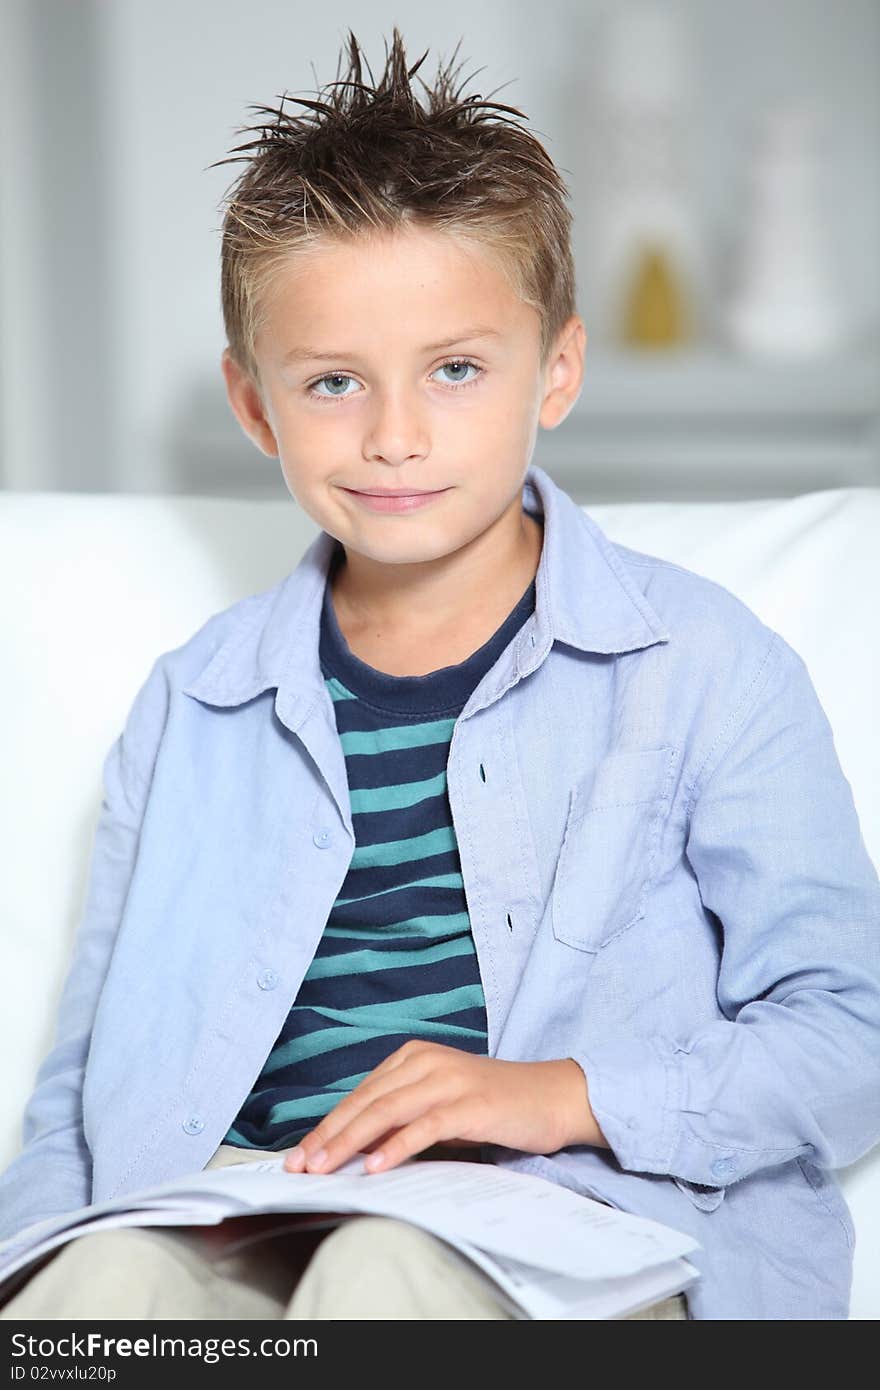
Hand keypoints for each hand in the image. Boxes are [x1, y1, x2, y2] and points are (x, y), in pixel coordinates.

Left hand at [281, 1042, 603, 1175]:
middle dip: (329, 1137)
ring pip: (386, 1111)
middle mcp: (427, 1061)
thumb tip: (353, 1149)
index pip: (360, 1095)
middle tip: (300, 1167)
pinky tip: (376, 1167)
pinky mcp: (471, 1104)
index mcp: (414, 1056)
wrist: (553, 1097)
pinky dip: (396, 1147)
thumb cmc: (493, 1106)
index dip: (327, 1126)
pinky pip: (425, 1126)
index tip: (299, 1156)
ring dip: (351, 1143)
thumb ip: (401, 1116)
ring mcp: (449, 1080)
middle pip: (366, 1102)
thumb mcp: (439, 1104)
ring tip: (325, 1169)